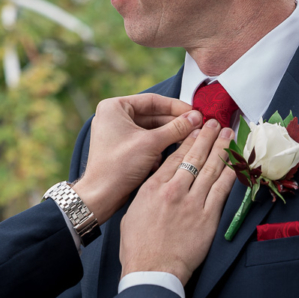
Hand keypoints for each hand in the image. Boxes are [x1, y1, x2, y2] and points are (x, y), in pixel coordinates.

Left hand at [72, 94, 201, 223]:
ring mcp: (118, 133)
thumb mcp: (152, 144)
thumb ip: (176, 128)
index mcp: (114, 107)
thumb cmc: (117, 167)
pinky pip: (145, 141)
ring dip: (169, 136)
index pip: (152, 101)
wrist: (101, 196)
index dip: (176, 106)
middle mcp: (114, 117)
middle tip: (197, 126)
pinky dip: (158, 147)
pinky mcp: (123, 148)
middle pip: (153, 115)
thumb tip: (196, 117)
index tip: (195, 112)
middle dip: (175, 123)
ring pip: (151, 130)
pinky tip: (170, 154)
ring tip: (189, 140)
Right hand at [119, 119, 236, 285]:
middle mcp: (174, 190)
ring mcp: (192, 203)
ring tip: (228, 135)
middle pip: (194, 157)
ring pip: (210, 169)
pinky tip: (235, 163)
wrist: (152, 270)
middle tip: (216, 123)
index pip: (174, 157)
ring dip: (221, 149)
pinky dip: (229, 175)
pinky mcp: (207, 218)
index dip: (188, 140)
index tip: (196, 129)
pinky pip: (221, 191)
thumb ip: (147, 192)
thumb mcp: (134, 211)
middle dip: (207, 137)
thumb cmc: (138, 246)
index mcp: (153, 187)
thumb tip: (158, 181)